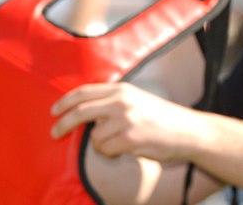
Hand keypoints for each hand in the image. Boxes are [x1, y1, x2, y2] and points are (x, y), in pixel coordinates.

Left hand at [50, 82, 198, 160]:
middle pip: (79, 111)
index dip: (65, 101)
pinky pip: (104, 150)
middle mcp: (122, 101)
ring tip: (122, 142)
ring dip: (102, 144)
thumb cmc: (162, 118)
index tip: (54, 110)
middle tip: (54, 133)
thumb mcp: (137, 100)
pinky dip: (111, 153)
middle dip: (63, 124)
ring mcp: (125, 120)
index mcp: (122, 89)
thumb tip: (83, 111)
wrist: (188, 131)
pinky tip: (127, 149)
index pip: (84, 92)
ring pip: (93, 137)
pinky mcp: (128, 138)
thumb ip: (113, 101)